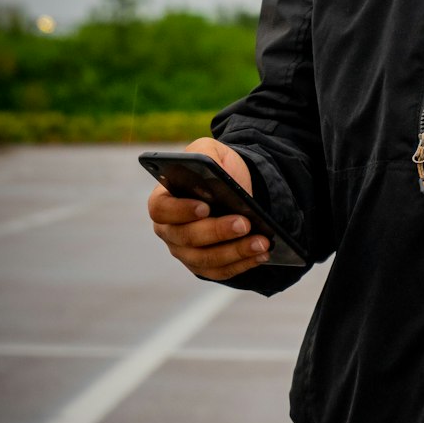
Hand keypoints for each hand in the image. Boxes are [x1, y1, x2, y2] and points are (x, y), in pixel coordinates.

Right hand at [148, 137, 271, 281]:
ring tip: (262, 242)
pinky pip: (221, 271)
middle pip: (187, 238)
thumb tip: (210, 171)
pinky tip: (262, 254)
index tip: (205, 207)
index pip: (161, 210)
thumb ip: (204, 154)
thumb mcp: (210, 151)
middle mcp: (169, 230)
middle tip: (245, 223)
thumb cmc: (217, 168)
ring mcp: (185, 252)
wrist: (236, 186)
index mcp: (163, 201)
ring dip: (236, 252)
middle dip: (218, 232)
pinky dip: (243, 264)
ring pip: (206, 259)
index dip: (180, 211)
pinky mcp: (205, 266)